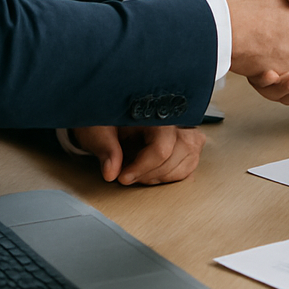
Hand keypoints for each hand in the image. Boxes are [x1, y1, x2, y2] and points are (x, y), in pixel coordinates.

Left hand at [71, 125, 205, 184]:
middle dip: (149, 174)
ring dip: (161, 175)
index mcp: (155, 111)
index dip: (142, 168)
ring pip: (187, 161)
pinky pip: (190, 163)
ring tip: (140, 171)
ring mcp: (186, 129)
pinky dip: (172, 174)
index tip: (122, 177)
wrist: (111, 112)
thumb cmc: (106, 118)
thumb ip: (106, 149)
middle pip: (175, 157)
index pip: (161, 148)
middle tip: (128, 174)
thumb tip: (111, 172)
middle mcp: (176, 119)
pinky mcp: (189, 140)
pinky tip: (153, 170)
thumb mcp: (98, 129)